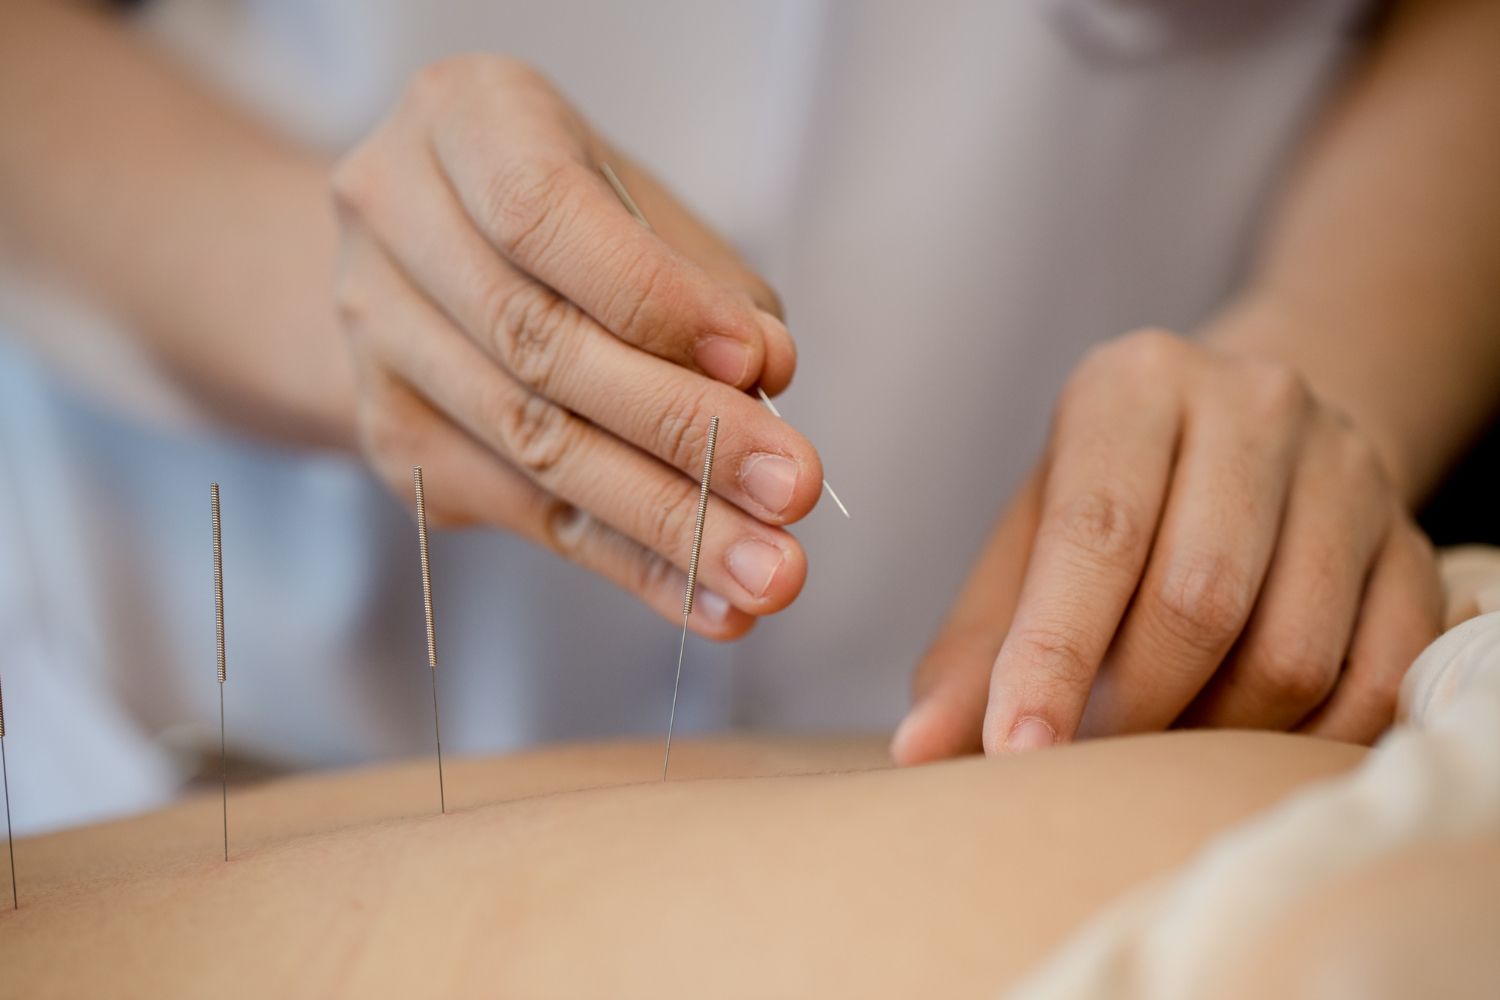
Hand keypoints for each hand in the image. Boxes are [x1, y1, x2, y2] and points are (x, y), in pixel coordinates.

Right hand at [330, 56, 823, 637]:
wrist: (423, 250)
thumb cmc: (565, 209)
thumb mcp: (637, 202)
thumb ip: (704, 278)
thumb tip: (767, 374)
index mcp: (462, 121)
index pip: (546, 218)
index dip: (654, 301)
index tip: (760, 366)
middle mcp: (393, 221)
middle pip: (539, 349)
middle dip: (682, 432)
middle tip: (793, 492)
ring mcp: (374, 337)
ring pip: (531, 448)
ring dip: (666, 523)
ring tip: (769, 573)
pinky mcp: (390, 437)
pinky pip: (525, 515)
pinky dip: (632, 564)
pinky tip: (712, 601)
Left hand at [893, 329, 1442, 761]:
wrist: (1250, 437)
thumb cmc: (1112, 500)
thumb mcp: (1028, 542)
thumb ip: (974, 646)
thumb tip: (917, 752)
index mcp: (1133, 386)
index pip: (1094, 533)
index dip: (1050, 655)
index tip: (1013, 749)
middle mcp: (1253, 405)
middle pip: (1198, 600)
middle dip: (1131, 708)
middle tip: (1085, 758)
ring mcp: (1349, 471)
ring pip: (1292, 651)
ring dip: (1214, 732)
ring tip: (1158, 744)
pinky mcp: (1416, 544)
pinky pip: (1377, 679)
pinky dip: (1303, 742)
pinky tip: (1243, 741)